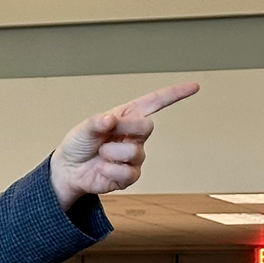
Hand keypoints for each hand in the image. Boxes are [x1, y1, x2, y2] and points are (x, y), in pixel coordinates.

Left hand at [50, 82, 198, 207]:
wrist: (69, 170)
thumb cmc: (78, 144)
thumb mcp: (84, 128)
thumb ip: (96, 122)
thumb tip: (110, 119)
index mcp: (127, 116)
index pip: (155, 102)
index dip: (175, 95)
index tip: (194, 86)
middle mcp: (135, 135)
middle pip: (147, 126)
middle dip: (125, 130)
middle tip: (104, 137)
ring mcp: (135, 155)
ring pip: (134, 152)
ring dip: (111, 154)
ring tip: (100, 155)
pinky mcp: (131, 175)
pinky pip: (128, 173)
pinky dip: (110, 171)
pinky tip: (102, 169)